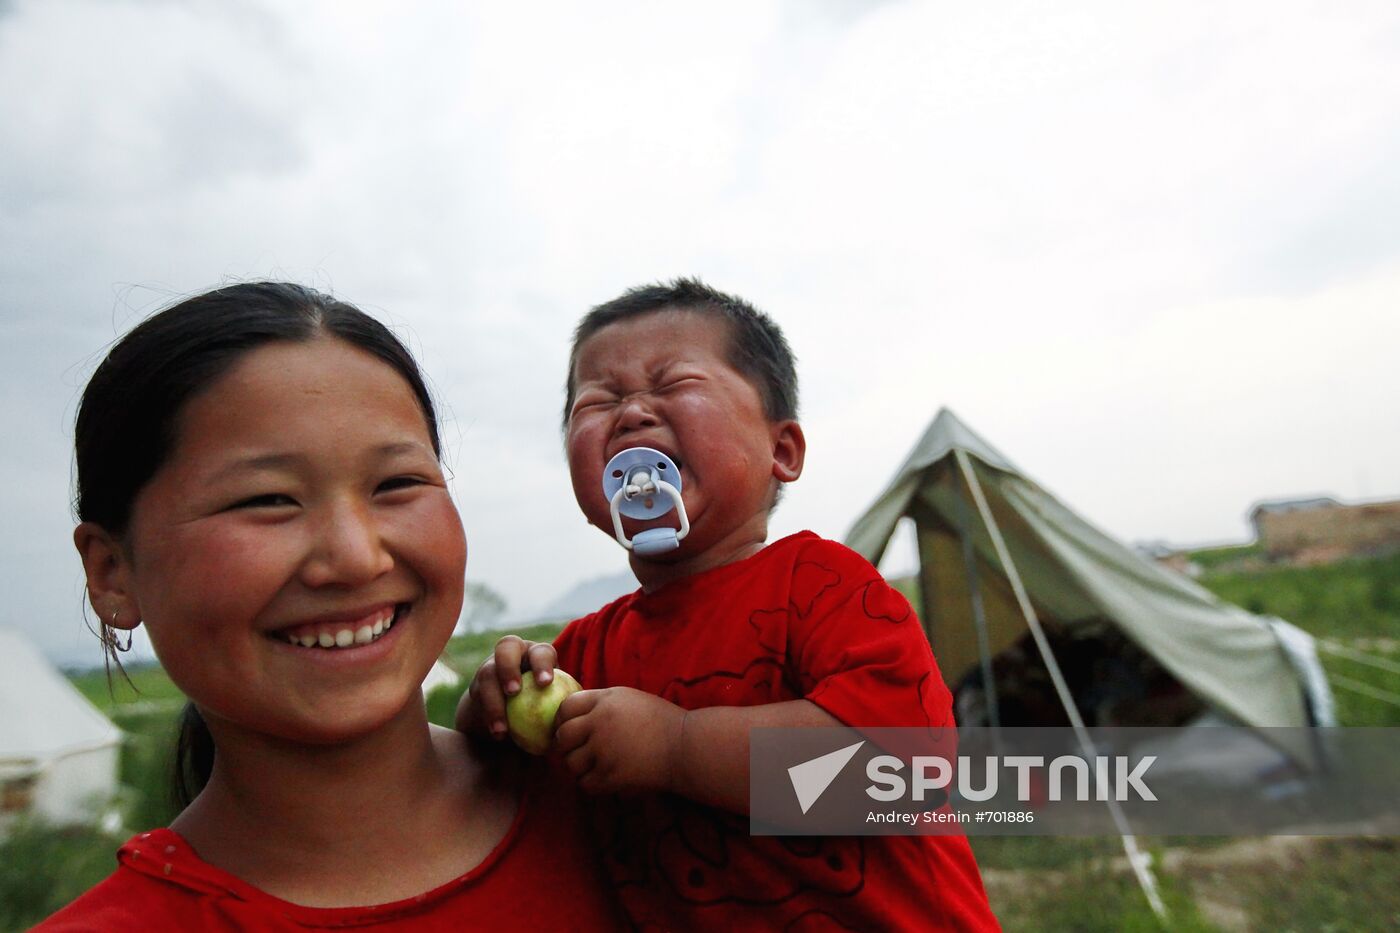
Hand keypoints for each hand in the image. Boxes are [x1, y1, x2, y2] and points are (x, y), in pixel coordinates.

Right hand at [455, 635, 559, 739]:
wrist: (513, 719)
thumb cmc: (546, 712)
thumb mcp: (557, 707)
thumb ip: (566, 709)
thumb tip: (581, 720)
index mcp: (537, 656)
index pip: (541, 651)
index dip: (543, 663)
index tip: (545, 684)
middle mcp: (512, 655)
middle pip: (507, 646)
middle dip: (510, 666)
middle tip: (514, 692)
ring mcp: (491, 668)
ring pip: (488, 673)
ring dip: (494, 700)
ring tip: (503, 727)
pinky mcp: (477, 687)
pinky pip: (479, 697)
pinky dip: (489, 716)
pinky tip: (499, 734)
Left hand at [554, 687, 685, 794]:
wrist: (686, 747)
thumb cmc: (661, 721)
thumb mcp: (629, 699)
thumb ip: (601, 704)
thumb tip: (573, 715)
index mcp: (605, 700)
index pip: (566, 707)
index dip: (562, 719)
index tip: (567, 728)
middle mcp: (600, 723)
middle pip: (563, 736)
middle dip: (565, 745)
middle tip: (574, 750)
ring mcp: (604, 751)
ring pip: (571, 762)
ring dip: (578, 766)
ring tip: (592, 765)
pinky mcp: (610, 776)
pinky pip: (585, 783)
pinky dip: (590, 782)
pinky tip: (603, 778)